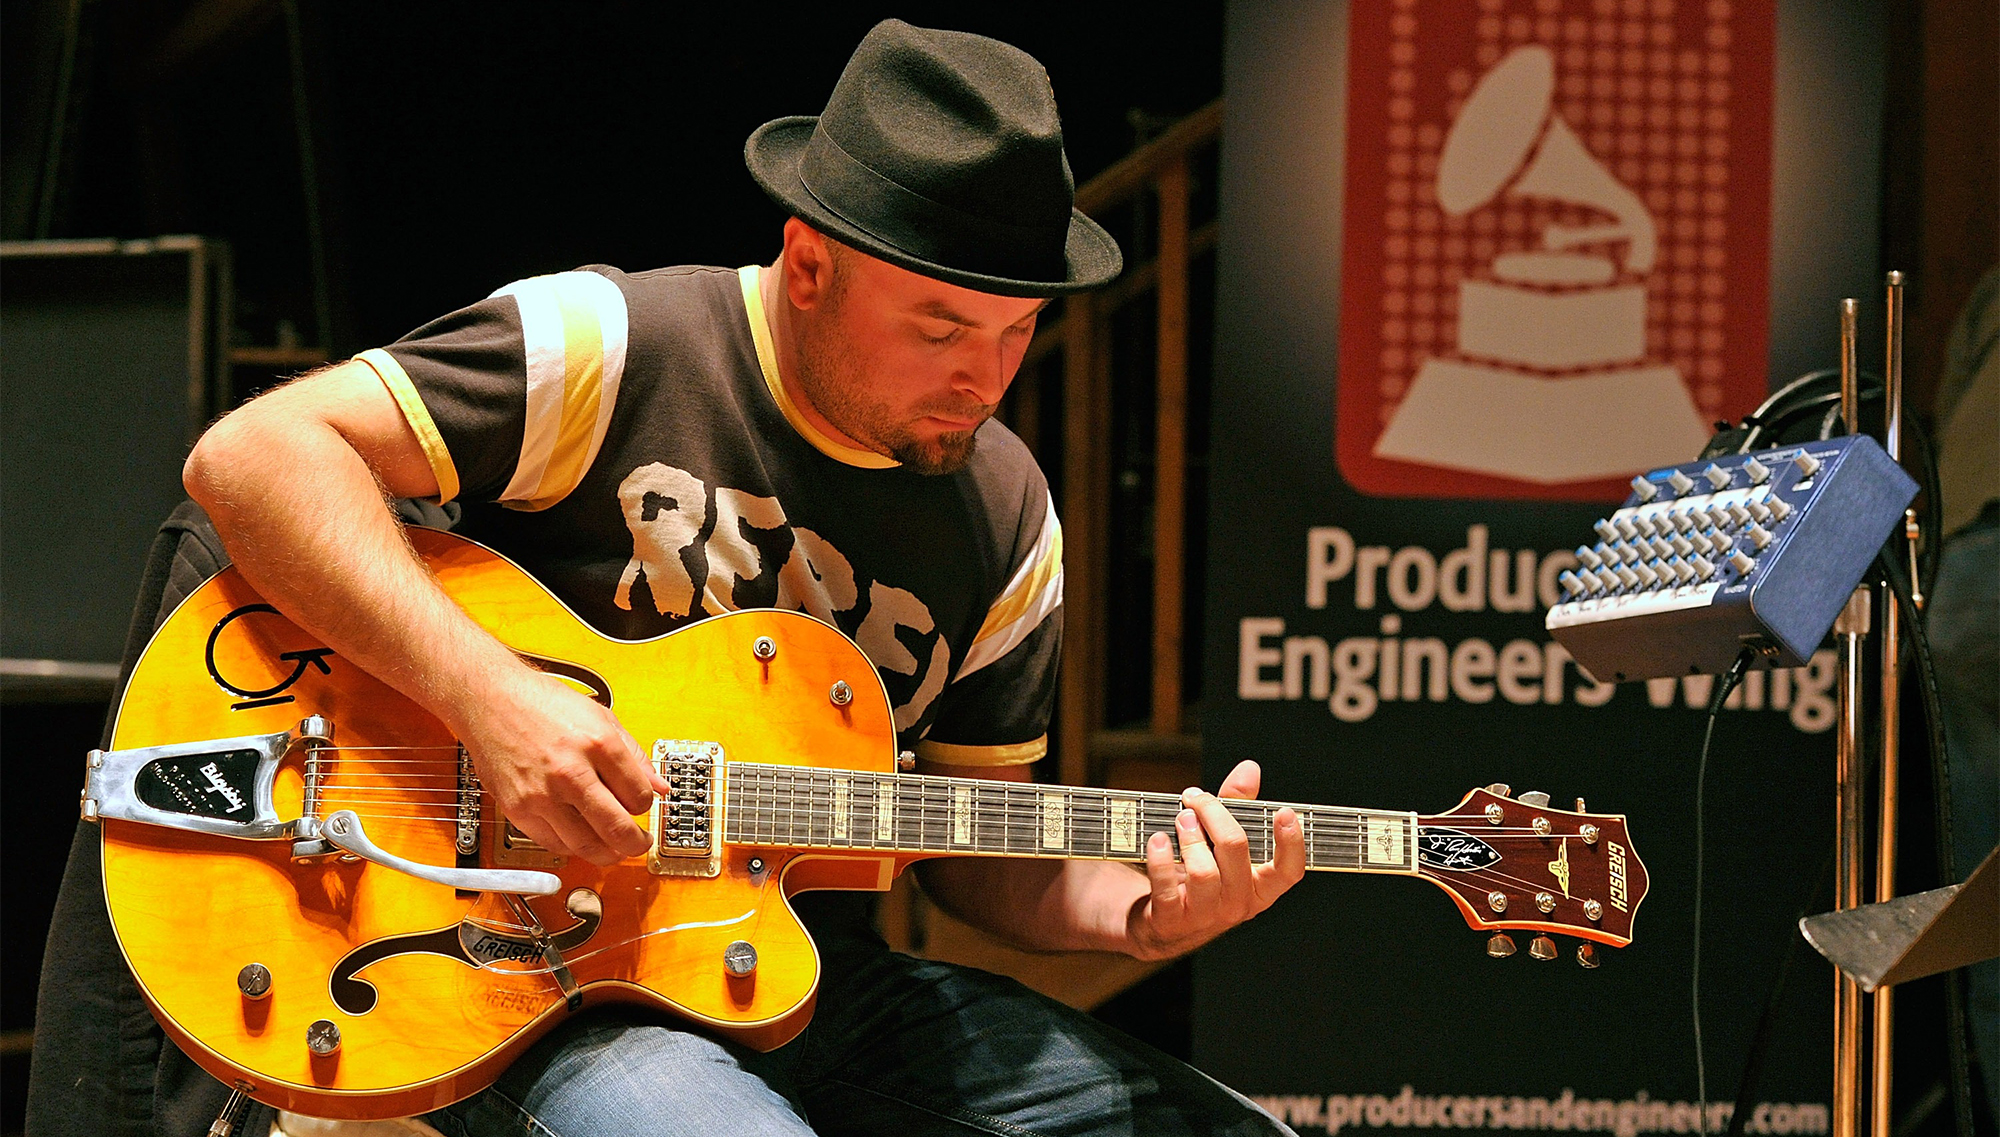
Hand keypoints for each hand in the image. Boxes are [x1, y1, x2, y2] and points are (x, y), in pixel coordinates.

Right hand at [456, 667, 666, 865]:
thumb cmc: (543, 704)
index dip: (646, 807)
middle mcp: (571, 772)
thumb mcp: (601, 717)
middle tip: (639, 844)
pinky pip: (554, 844)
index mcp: (598, 745)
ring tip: (614, 848)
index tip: (642, 807)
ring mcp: (542, 795)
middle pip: (617, 829)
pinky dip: (573, 848)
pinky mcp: (518, 809)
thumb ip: (634, 755)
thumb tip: (660, 786)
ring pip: (586, 846)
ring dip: (607, 854)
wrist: (491, 701)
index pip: (639, 797)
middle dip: (636, 844)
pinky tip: (582, 838)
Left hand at [1127, 759, 1305, 959]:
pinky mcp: (1172, 920)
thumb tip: (1250, 770)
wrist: (1162, 921)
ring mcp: (1206, 916)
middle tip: (1196, 798)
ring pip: (1204, 871)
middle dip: (1214, 815)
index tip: (1283, 812)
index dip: (1291, 843)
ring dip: (1189, 836)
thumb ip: (1237, 806)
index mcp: (1260, 887)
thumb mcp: (1221, 843)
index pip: (1289, 871)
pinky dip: (1159, 859)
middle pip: (1235, 850)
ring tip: (1180, 818)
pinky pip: (1167, 888)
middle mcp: (1238, 904)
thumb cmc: (1199, 874)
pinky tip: (1157, 840)